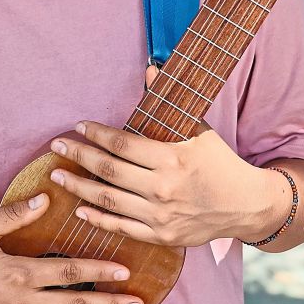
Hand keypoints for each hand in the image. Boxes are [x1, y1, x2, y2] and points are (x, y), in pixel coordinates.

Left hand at [47, 66, 272, 246]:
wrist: (246, 204)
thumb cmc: (219, 162)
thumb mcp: (199, 128)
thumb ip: (170, 102)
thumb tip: (149, 67)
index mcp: (172, 157)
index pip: (122, 143)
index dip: (95, 134)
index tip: (78, 126)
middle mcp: (163, 188)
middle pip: (108, 170)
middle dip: (78, 156)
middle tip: (56, 146)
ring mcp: (160, 215)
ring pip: (108, 200)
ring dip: (77, 187)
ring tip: (57, 175)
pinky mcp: (162, 236)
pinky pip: (121, 228)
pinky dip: (97, 219)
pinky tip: (79, 209)